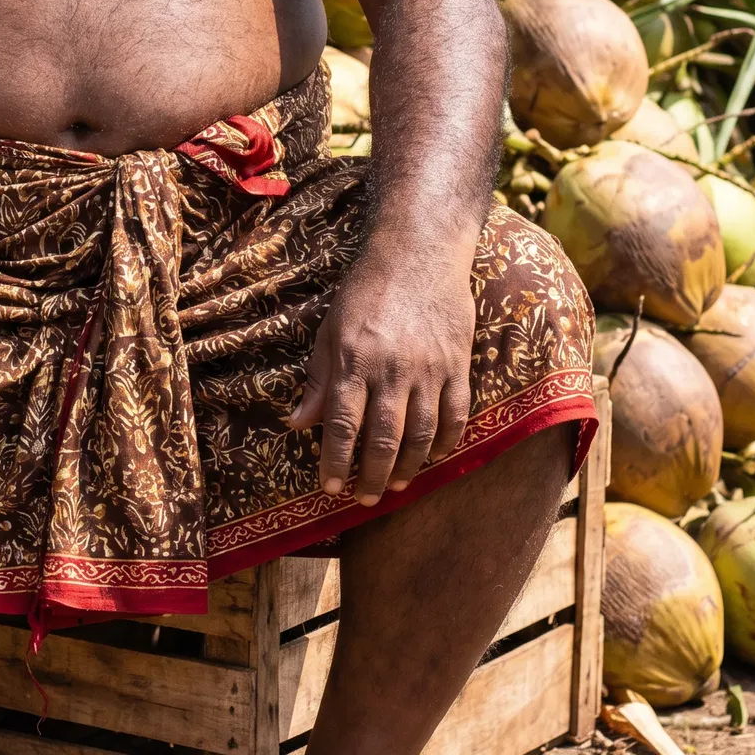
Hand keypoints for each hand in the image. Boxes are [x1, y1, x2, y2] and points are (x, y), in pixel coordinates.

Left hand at [289, 241, 476, 507]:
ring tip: (397, 486)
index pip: (343, 425)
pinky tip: (433, 457)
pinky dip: (446, 443)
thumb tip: (297, 424)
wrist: (419, 253)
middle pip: (384, 438)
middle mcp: (392, 370)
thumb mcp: (330, 330)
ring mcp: (429, 369)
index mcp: (354, 361)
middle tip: (365, 500)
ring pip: (422, 434)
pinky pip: (456, 415)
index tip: (331, 488)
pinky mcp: (457, 365)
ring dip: (409, 467)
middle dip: (373, 476)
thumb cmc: (365, 291)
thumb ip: (319, 380)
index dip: (337, 462)